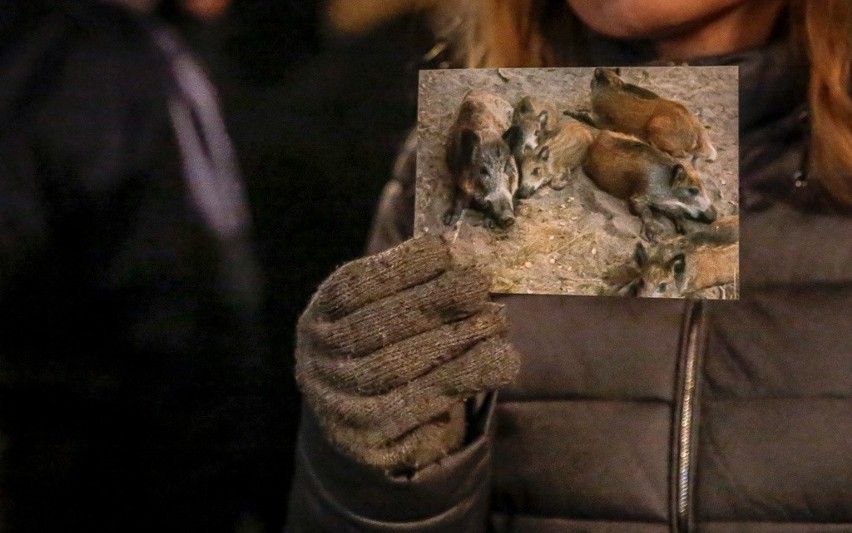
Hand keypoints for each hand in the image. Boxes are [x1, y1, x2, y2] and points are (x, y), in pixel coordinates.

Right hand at [295, 234, 519, 472]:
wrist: (365, 424)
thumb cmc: (385, 351)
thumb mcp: (384, 312)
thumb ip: (413, 288)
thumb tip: (461, 259)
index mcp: (319, 319)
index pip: (354, 288)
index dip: (399, 268)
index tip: (444, 252)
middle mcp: (318, 361)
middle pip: (376, 327)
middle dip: (433, 300)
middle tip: (478, 285)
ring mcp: (337, 404)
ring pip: (399, 366)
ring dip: (455, 339)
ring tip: (496, 320)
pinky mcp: (369, 440)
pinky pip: (421, 404)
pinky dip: (464, 378)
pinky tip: (499, 360)